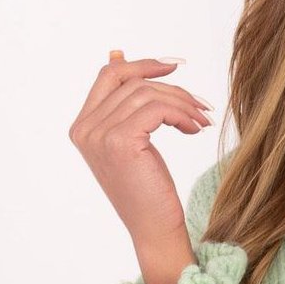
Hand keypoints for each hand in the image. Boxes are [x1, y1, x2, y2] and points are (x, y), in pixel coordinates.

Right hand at [69, 49, 214, 245]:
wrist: (154, 229)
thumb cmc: (148, 190)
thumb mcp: (134, 139)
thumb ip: (124, 102)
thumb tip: (116, 53)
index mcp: (82, 126)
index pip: (109, 76)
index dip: (142, 64)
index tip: (175, 65)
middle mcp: (85, 129)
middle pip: (131, 82)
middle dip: (172, 88)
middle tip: (200, 103)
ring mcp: (99, 135)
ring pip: (147, 94)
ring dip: (182, 103)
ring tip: (202, 120)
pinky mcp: (120, 141)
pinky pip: (157, 108)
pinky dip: (182, 114)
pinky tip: (195, 128)